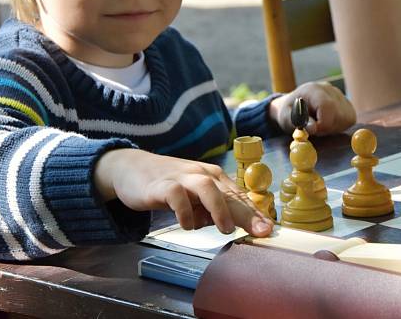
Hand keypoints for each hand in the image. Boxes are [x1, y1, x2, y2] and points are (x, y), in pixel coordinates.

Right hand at [93, 148, 272, 236]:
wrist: (130, 168)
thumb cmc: (168, 184)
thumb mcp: (193, 195)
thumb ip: (211, 209)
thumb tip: (231, 226)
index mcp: (212, 177)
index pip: (238, 196)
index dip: (255, 213)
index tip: (269, 229)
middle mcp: (201, 174)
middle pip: (229, 193)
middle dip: (248, 213)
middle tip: (262, 231)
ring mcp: (181, 178)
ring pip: (207, 188)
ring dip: (219, 208)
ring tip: (226, 229)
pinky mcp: (161, 185)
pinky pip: (176, 196)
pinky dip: (184, 212)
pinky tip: (187, 225)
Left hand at [269, 81, 355, 134]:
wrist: (295, 103)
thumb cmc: (289, 111)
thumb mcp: (285, 117)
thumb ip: (296, 121)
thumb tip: (313, 128)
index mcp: (313, 89)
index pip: (327, 106)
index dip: (322, 123)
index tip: (313, 130)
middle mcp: (330, 90)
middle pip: (338, 114)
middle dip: (327, 128)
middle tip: (315, 129)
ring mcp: (340, 96)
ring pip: (346, 119)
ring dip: (333, 128)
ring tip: (320, 125)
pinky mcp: (347, 104)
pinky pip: (349, 120)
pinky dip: (339, 126)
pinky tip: (328, 123)